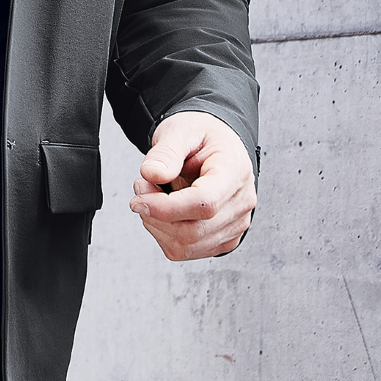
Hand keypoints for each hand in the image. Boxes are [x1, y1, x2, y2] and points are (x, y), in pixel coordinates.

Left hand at [129, 111, 256, 259]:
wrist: (215, 146)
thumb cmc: (201, 137)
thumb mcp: (180, 130)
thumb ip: (166, 151)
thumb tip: (152, 173)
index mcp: (234, 172)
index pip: (205, 203)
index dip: (166, 207)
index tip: (139, 197)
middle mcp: (241, 203)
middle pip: (193, 230)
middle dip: (155, 214)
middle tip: (141, 187)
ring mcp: (234, 225)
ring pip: (187, 245)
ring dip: (156, 225)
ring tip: (152, 195)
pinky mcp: (222, 239)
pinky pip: (186, 250)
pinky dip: (164, 234)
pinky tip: (163, 211)